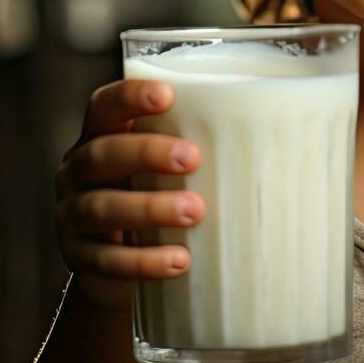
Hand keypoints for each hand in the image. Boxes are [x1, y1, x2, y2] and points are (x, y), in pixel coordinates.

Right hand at [54, 79, 204, 309]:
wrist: (117, 267)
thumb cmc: (154, 197)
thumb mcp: (163, 169)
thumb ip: (196, 148)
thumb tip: (291, 134)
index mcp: (98, 137)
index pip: (103, 106)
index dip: (129, 96)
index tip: (167, 95)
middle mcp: (77, 172)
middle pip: (101, 154)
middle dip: (147, 153)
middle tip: (194, 158)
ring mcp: (72, 216)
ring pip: (102, 207)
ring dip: (150, 208)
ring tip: (195, 213)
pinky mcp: (79, 259)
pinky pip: (106, 260)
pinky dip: (143, 262)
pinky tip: (179, 262)